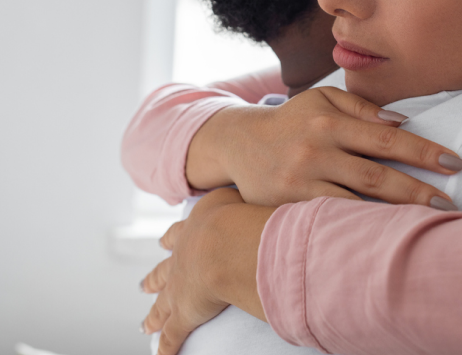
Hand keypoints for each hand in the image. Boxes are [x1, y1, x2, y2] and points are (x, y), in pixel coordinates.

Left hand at [141, 188, 273, 354]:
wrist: (227, 242)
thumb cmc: (237, 216)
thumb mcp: (236, 198)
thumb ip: (242, 196)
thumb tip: (256, 185)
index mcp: (194, 231)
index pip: (178, 236)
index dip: (171, 240)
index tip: (162, 243)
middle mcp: (181, 259)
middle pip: (163, 272)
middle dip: (154, 279)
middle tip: (143, 285)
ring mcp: (180, 288)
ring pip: (162, 305)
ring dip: (153, 315)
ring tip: (145, 325)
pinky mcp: (185, 314)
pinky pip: (173, 336)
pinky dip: (166, 347)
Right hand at [186, 86, 461, 208]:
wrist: (238, 143)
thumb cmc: (292, 120)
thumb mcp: (322, 99)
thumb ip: (362, 107)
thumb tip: (402, 122)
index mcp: (330, 121)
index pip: (386, 138)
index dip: (422, 150)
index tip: (454, 162)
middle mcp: (316, 150)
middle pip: (376, 175)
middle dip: (417, 191)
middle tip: (450, 204)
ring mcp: (300, 180)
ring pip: (355, 203)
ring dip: (393, 216)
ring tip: (426, 225)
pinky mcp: (287, 204)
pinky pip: (329, 218)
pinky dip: (357, 227)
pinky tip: (381, 237)